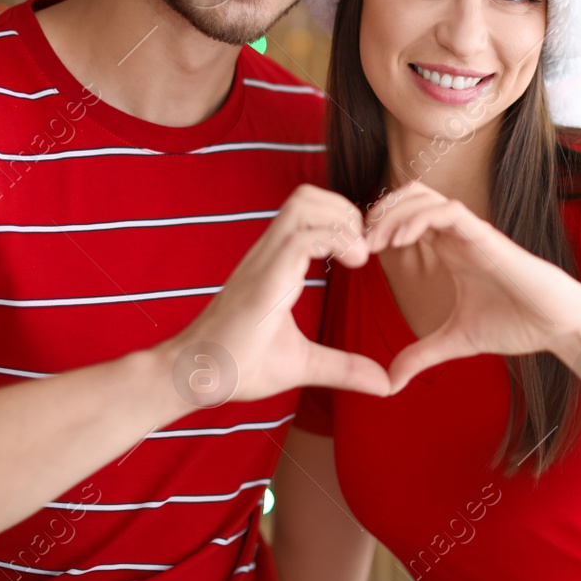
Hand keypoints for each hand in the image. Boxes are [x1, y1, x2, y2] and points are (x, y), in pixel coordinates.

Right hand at [164, 184, 388, 407]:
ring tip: (360, 255)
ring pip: (303, 205)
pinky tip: (354, 264)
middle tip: (366, 249)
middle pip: (306, 196)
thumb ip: (344, 367)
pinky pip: (300, 240)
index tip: (366, 253)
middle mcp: (269, 254)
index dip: (343, 218)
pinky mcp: (263, 282)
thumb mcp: (304, 365)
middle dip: (346, 211)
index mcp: (276, 264)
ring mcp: (264, 264)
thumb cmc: (239, 365)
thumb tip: (385, 384)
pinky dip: (335, 241)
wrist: (196, 378)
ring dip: (341, 220)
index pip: (308, 210)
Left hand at [362, 182, 580, 391]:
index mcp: (449, 249)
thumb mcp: (456, 342)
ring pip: (423, 196)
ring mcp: (472, 232)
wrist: (560, 327)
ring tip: (375, 243)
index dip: (376, 227)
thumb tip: (388, 383)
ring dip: (393, 213)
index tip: (356, 254)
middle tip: (358, 244)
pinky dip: (419, 218)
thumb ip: (421, 355)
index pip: (404, 217)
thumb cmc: (517, 325)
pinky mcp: (488, 237)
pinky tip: (401, 242)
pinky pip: (447, 211)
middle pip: (407, 196)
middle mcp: (457, 235)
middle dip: (377, 213)